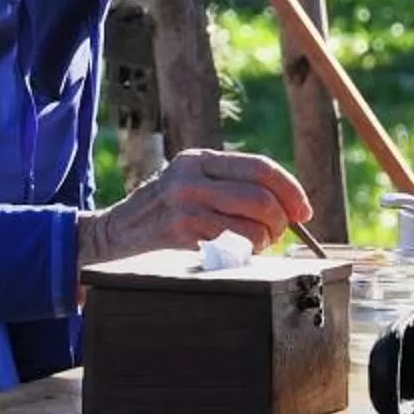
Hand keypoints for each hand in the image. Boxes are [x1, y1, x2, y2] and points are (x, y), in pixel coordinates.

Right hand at [83, 147, 313, 262]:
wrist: (110, 236)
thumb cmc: (161, 214)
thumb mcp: (190, 185)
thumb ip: (230, 186)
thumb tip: (290, 206)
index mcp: (199, 158)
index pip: (260, 167)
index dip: (291, 190)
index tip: (303, 211)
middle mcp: (191, 176)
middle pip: (261, 197)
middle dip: (280, 221)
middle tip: (277, 234)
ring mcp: (183, 205)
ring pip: (252, 224)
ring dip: (264, 241)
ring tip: (254, 245)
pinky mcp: (179, 234)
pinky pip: (232, 246)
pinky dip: (245, 254)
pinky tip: (235, 254)